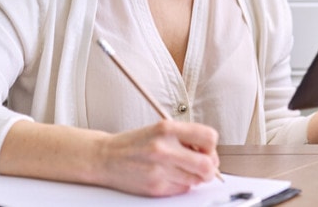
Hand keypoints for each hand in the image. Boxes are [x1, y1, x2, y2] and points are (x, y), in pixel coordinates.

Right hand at [97, 120, 219, 196]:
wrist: (106, 157)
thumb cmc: (134, 143)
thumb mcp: (159, 129)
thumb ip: (184, 137)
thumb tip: (209, 151)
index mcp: (166, 128)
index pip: (209, 137)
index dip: (211, 145)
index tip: (206, 148)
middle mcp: (164, 148)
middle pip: (208, 165)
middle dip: (209, 167)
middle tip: (203, 165)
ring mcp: (160, 170)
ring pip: (197, 180)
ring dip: (194, 176)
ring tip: (180, 168)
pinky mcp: (156, 187)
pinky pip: (182, 189)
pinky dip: (180, 184)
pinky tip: (168, 175)